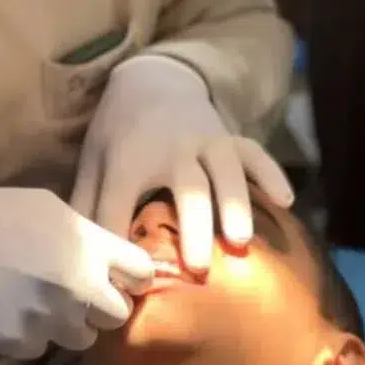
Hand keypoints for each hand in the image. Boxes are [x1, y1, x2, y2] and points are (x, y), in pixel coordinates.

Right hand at [0, 187, 153, 359]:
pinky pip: (40, 347)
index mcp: (87, 243)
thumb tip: (110, 259)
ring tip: (30, 301)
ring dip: (64, 325)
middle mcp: (78, 283)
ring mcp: (50, 317)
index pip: (141, 273)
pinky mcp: (21, 343)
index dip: (131, 278)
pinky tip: (3, 311)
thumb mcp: (42, 207)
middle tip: (68, 294)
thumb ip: (83, 234)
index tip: (118, 280)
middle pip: (118, 314)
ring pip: (82, 338)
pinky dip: (27, 335)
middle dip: (98, 307)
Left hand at [72, 55, 293, 272]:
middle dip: (192, 228)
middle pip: (186, 189)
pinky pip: (254, 153)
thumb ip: (85, 207)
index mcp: (127, 160)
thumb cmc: (118, 135)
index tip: (127, 285)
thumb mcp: (93, 165)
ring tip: (241, 241)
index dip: (121, 245)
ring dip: (235, 205)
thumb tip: (79, 259)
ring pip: (225, 172)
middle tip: (197, 268)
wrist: (150, 80)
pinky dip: (270, 174)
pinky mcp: (230, 135)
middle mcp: (170, 150)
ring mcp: (206, 140)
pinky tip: (285, 201)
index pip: (120, 205)